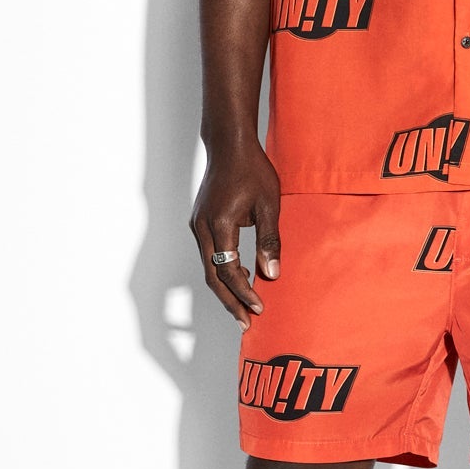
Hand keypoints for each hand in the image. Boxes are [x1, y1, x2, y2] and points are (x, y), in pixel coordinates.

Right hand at [190, 142, 281, 327]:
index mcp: (219, 224)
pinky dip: (222, 270)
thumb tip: (272, 273)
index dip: (244, 292)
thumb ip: (269, 240)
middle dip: (230, 301)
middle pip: (213, 275)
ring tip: (245, 306)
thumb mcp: (269, 205)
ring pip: (208, 267)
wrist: (230, 145)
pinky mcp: (200, 222)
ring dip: (226, 288)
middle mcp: (202, 227)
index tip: (259, 308)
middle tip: (246, 323)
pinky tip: (241, 277)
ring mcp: (198, 225)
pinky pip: (210, 254)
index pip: (229, 270)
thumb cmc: (252, 170)